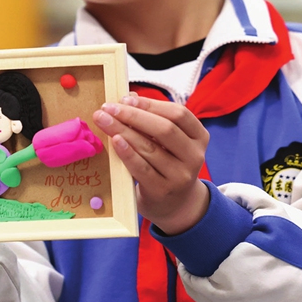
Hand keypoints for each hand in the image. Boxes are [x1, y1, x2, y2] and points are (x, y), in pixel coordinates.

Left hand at [93, 93, 210, 234]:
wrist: (174, 203)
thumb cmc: (166, 162)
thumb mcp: (168, 142)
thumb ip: (153, 120)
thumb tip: (128, 97)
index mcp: (199, 136)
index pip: (179, 114)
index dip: (151, 104)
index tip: (125, 98)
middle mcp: (194, 155)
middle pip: (165, 129)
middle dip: (133, 115)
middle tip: (108, 108)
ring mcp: (180, 175)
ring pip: (150, 148)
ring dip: (123, 130)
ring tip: (103, 119)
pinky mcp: (162, 190)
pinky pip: (141, 168)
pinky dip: (127, 152)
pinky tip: (114, 140)